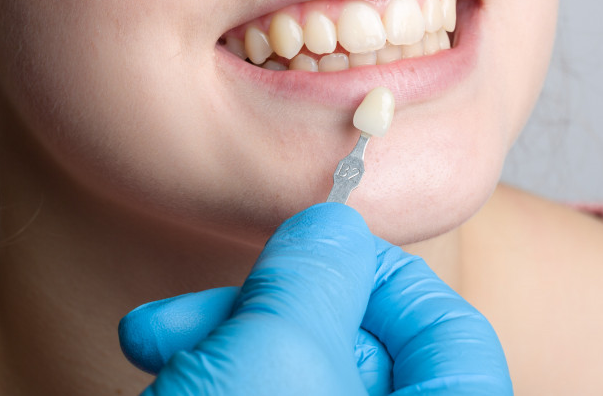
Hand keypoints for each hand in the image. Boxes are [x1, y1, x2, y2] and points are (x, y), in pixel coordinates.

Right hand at [119, 203, 510, 394]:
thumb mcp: (275, 358)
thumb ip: (315, 274)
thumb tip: (330, 223)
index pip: (444, 323)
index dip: (371, 269)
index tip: (304, 251)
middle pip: (358, 344)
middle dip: (266, 308)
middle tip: (189, 308)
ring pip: (299, 373)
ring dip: (223, 343)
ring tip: (158, 348)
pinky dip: (219, 381)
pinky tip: (164, 378)